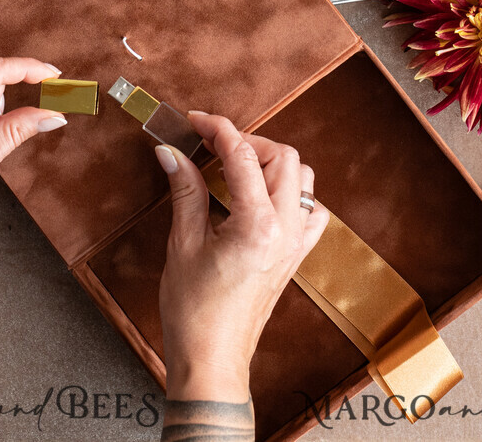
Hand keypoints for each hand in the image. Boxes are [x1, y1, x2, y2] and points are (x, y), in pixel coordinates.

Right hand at [154, 111, 328, 402]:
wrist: (213, 360)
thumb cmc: (194, 312)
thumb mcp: (182, 244)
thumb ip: (184, 190)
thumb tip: (171, 151)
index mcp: (257, 225)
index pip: (243, 155)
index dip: (217, 129)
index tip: (194, 121)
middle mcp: (286, 229)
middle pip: (281, 156)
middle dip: (247, 142)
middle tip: (211, 144)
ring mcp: (297, 243)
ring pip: (301, 177)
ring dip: (270, 162)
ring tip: (234, 165)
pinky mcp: (297, 255)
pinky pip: (310, 209)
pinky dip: (290, 191)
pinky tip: (262, 196)